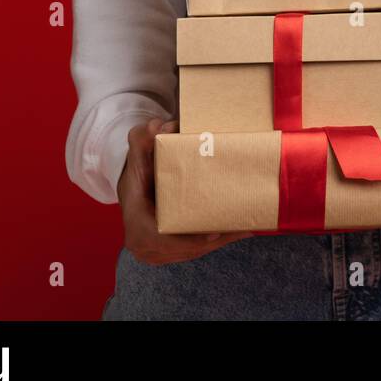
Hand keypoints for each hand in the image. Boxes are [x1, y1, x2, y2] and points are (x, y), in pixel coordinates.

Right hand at [118, 118, 252, 264]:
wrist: (133, 187)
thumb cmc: (138, 170)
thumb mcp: (138, 151)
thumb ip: (142, 139)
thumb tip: (156, 128)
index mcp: (135, 222)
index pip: (161, 240)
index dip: (187, 241)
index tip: (213, 235)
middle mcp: (142, 244)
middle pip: (185, 249)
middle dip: (215, 241)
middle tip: (242, 228)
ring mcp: (154, 252)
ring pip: (192, 252)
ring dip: (220, 242)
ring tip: (247, 229)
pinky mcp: (167, 253)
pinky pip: (194, 251)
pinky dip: (215, 242)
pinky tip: (238, 232)